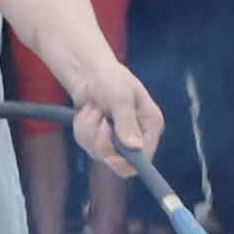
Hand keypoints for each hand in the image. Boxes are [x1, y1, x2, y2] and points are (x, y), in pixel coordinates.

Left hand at [65, 61, 163, 175]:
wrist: (90, 70)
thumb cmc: (110, 77)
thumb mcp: (120, 96)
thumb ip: (127, 121)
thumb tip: (135, 147)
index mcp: (150, 126)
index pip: (144, 157)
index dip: (127, 162)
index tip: (111, 156)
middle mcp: (136, 137)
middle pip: (119, 162)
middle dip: (103, 142)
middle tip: (100, 120)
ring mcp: (116, 140)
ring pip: (98, 152)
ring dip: (90, 128)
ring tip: (95, 107)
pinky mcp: (98, 138)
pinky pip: (85, 142)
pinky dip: (83, 125)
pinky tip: (88, 110)